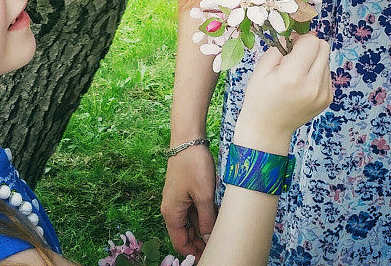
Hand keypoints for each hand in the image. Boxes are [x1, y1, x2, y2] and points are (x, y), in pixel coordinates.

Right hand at [161, 143, 216, 258]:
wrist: (187, 138)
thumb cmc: (193, 164)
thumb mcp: (204, 195)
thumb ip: (206, 219)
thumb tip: (209, 239)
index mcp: (171, 213)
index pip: (180, 243)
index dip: (194, 253)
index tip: (211, 255)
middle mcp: (171, 208)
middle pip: (184, 234)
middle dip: (199, 242)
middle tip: (218, 245)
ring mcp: (176, 198)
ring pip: (189, 221)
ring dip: (202, 228)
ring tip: (219, 231)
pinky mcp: (182, 190)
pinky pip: (191, 209)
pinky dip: (201, 215)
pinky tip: (215, 215)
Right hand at [234, 33, 331, 154]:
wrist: (268, 128)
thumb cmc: (260, 96)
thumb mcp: (262, 67)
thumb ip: (280, 46)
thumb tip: (297, 35)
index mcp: (294, 76)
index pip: (312, 41)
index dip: (300, 38)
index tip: (289, 45)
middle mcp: (313, 85)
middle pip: (324, 47)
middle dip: (309, 45)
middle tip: (294, 55)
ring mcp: (323, 94)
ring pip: (326, 59)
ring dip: (313, 59)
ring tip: (296, 72)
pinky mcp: (328, 99)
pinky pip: (327, 73)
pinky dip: (316, 72)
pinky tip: (302, 83)